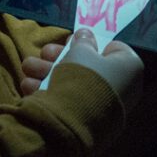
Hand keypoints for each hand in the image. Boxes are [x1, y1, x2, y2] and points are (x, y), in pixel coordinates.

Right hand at [21, 30, 144, 112]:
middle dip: (59, 58)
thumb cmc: (84, 78)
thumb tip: (85, 34)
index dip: (89, 42)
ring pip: (71, 82)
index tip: (70, 40)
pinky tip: (28, 86)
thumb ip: (83, 42)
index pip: (112, 49)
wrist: (76, 121)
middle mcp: (120, 86)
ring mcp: (102, 104)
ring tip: (27, 67)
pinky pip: (67, 100)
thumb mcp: (81, 52)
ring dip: (46, 72)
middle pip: (86, 65)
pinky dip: (48, 92)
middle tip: (43, 53)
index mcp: (128, 67)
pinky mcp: (84, 119)